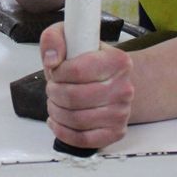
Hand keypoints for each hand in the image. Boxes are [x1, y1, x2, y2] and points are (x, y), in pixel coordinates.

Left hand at [40, 22, 133, 150]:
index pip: (78, 71)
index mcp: (118, 60)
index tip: (56, 70)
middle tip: (52, 88)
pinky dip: (63, 132)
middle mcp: (124, 87)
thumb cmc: (87, 60)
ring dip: (56, 111)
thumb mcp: (70, 36)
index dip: (58, 73)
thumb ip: (54, 39)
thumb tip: (52, 60)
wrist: (112, 80)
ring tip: (55, 102)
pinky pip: (84, 140)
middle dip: (53, 93)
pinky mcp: (116, 132)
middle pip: (74, 97)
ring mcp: (122, 112)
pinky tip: (57, 121)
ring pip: (76, 119)